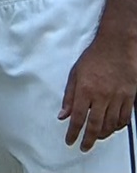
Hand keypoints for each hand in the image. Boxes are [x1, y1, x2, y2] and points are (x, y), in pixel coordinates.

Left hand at [59, 31, 136, 149]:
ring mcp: (118, 97)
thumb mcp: (74, 74)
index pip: (78, 118)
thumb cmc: (94, 58)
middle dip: (88, 139)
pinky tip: (112, 128)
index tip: (70, 141)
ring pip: (111, 124)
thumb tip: (63, 115)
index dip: (74, 132)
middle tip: (84, 146)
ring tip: (96, 137)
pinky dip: (118, 127)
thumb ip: (69, 96)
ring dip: (103, 134)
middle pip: (95, 125)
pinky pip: (124, 118)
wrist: (116, 47)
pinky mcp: (129, 97)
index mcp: (85, 90)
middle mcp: (102, 96)